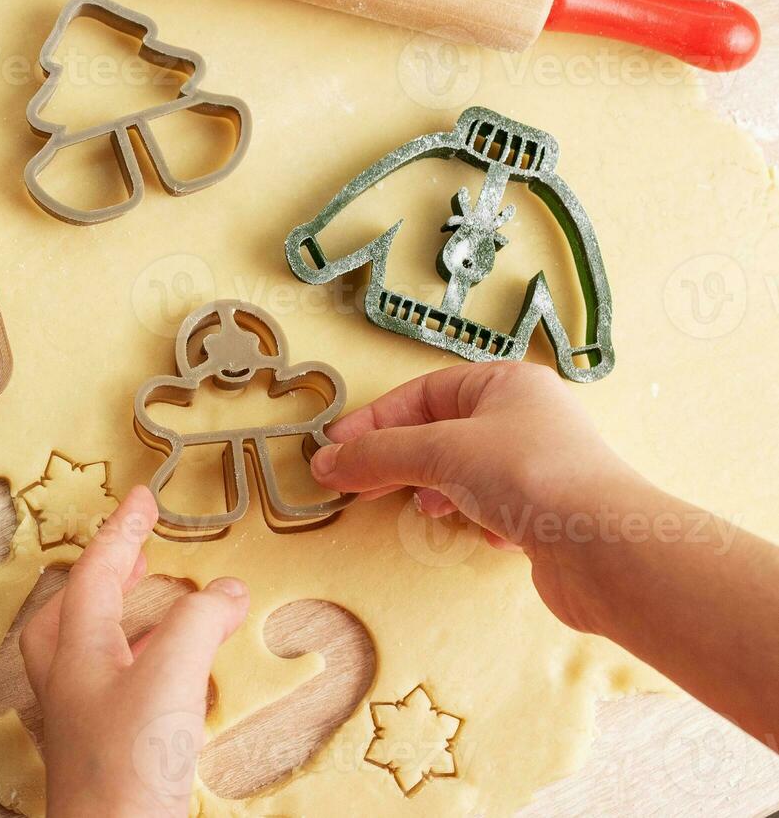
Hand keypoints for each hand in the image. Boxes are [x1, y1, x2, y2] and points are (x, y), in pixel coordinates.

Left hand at [21, 486, 249, 817]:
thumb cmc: (126, 770)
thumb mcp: (171, 677)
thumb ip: (199, 624)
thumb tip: (225, 591)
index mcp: (74, 648)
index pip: (95, 569)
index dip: (122, 529)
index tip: (142, 498)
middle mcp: (68, 680)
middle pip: (72, 607)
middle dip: (104, 572)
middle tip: (136, 552)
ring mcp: (79, 718)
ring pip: (87, 647)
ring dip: (119, 615)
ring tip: (156, 603)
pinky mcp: (100, 752)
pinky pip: (109, 685)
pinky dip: (137, 661)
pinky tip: (168, 676)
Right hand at [309, 361, 645, 628]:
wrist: (607, 548)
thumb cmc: (529, 476)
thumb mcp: (439, 452)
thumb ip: (377, 455)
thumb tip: (325, 462)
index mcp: (506, 384)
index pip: (423, 393)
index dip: (375, 420)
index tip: (335, 449)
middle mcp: (525, 418)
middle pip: (440, 432)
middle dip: (401, 459)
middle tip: (360, 482)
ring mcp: (538, 467)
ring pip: (464, 472)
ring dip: (438, 491)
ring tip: (425, 508)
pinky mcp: (547, 513)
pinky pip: (492, 507)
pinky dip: (477, 519)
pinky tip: (482, 532)